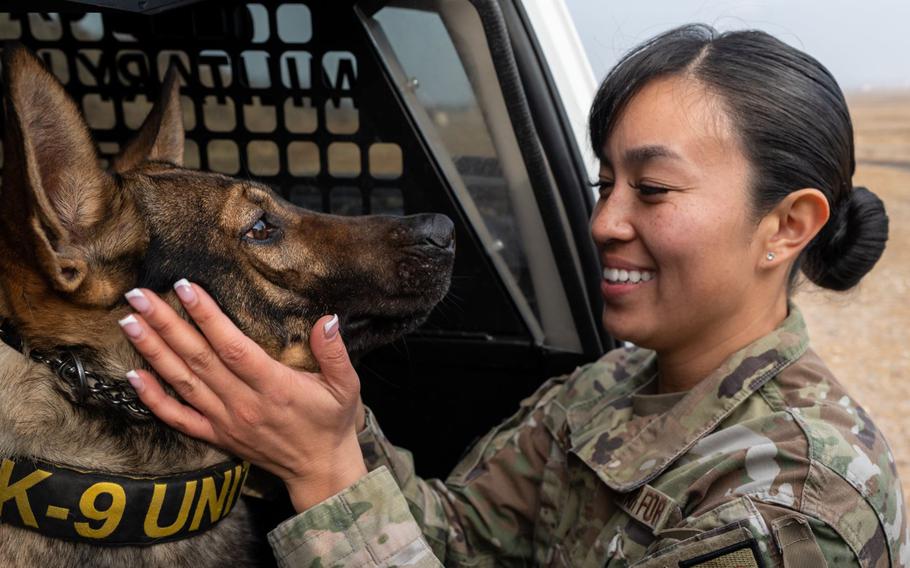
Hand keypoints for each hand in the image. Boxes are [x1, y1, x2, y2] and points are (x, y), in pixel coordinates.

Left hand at [118, 280, 367, 511]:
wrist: (319, 469)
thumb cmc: (332, 422)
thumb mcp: (346, 385)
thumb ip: (335, 352)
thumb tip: (328, 319)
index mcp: (274, 386)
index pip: (232, 347)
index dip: (207, 317)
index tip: (185, 288)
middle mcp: (243, 403)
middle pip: (198, 359)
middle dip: (166, 325)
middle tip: (140, 296)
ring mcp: (226, 421)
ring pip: (183, 382)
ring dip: (153, 352)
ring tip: (130, 323)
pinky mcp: (216, 436)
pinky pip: (178, 418)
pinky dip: (153, 398)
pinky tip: (132, 377)